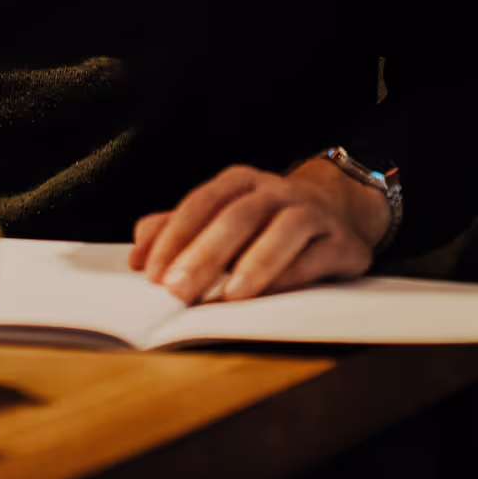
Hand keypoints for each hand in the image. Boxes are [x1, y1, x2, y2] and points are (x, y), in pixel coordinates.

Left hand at [128, 161, 384, 302]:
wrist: (338, 211)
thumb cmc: (265, 221)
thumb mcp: (220, 218)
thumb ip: (177, 232)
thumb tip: (137, 257)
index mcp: (239, 182)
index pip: (200, 204)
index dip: (174, 237)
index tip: (151, 273)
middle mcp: (275, 191)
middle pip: (236, 217)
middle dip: (204, 254)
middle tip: (178, 290)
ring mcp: (311, 213)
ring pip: (282, 231)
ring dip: (254, 263)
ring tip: (229, 296)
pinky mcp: (341, 242)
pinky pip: (316, 256)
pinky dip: (291, 276)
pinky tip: (270, 295)